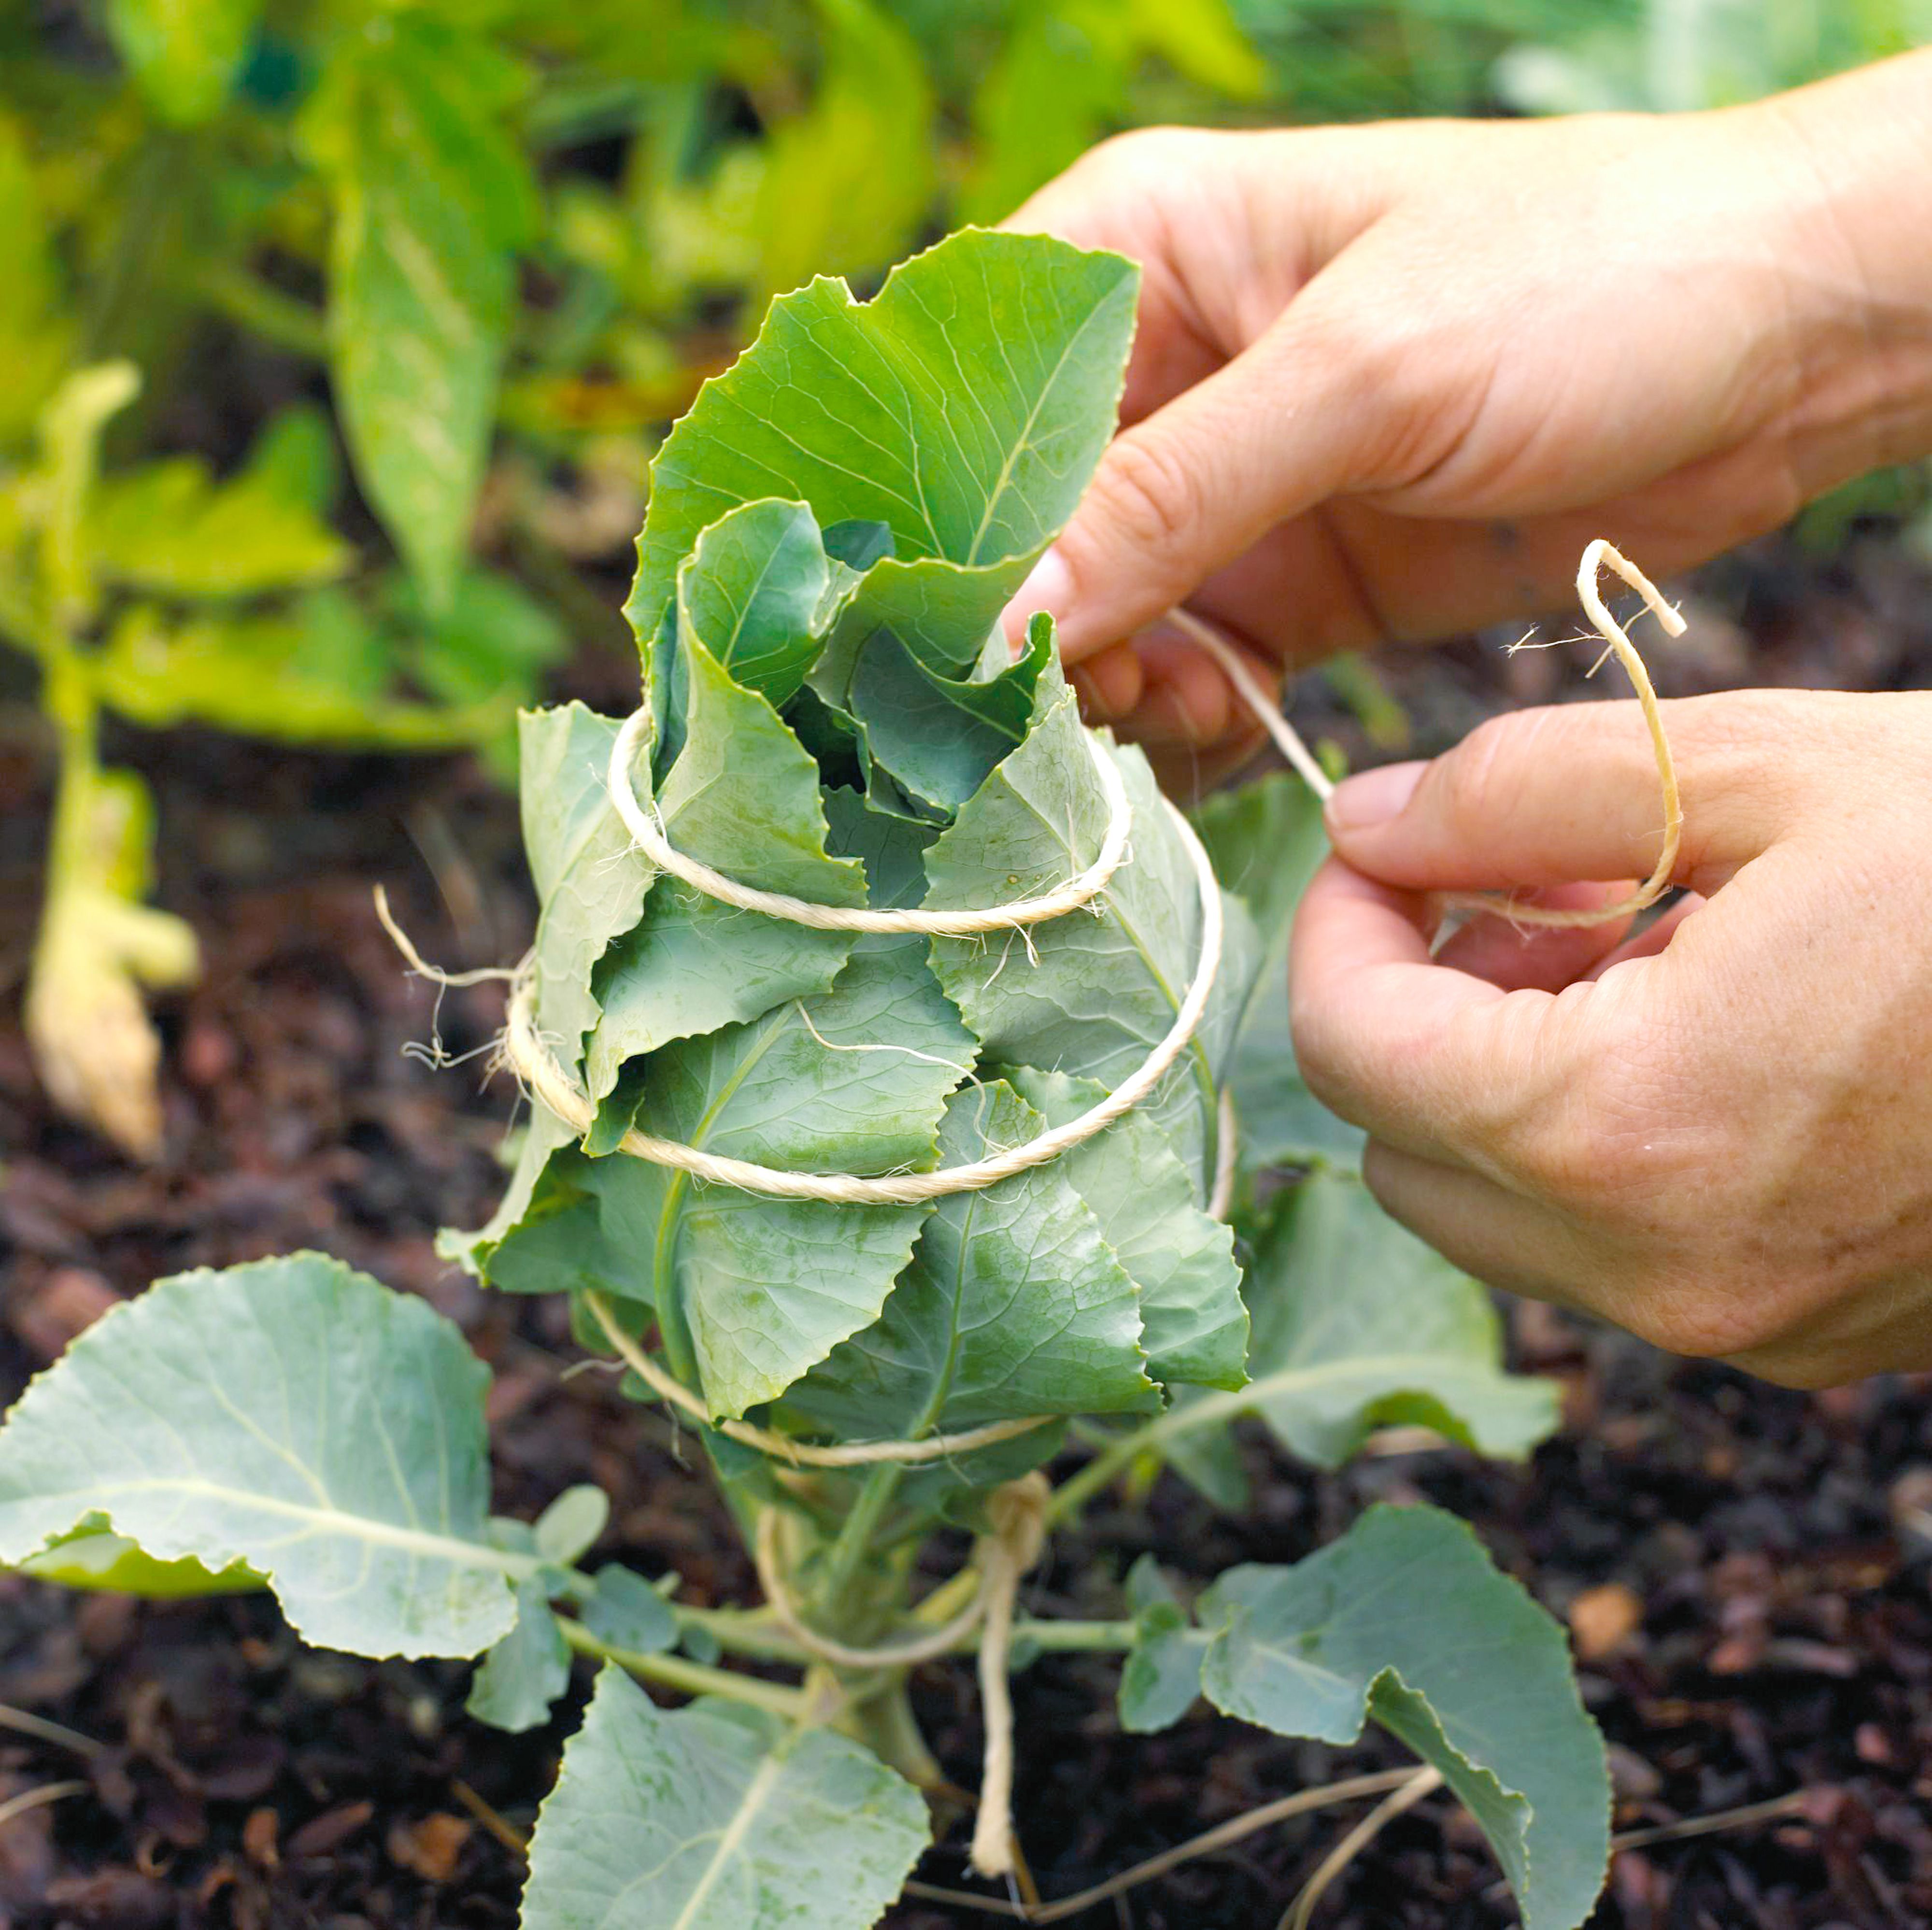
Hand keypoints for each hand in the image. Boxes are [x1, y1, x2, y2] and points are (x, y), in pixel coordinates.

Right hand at [997, 56, 1931, 768]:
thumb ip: (1174, 496)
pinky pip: (1190, 672)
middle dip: (1037, 622)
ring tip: (1172, 708)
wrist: (1782, 352)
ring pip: (1100, 618)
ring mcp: (1227, 489)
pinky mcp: (1292, 583)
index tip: (939, 621)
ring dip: (1113, 685)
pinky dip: (1188, 718)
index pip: (973, 385)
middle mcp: (1166, 374)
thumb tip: (1006, 616)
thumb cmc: (1583, 277)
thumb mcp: (1362, 373)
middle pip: (1026, 526)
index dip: (942, 508)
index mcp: (1143, 251)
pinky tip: (1220, 730)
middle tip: (1087, 689)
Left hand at [1289, 687, 1931, 1387]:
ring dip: (1504, 1081)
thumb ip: (1514, 794)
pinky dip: (1597, 1146)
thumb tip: (1363, 823)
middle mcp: (1660, 1270)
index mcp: (1626, 1128)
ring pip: (1493, 1215)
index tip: (1381, 856)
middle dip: (1418, 1014)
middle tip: (1517, 897)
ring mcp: (1735, 1327)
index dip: (1336, 933)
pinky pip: (1609, 1253)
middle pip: (1402, 1150)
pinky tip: (1696, 1031)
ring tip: (1622, 949)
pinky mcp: (1799, 1339)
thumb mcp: (1753, 768)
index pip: (1350, 1050)